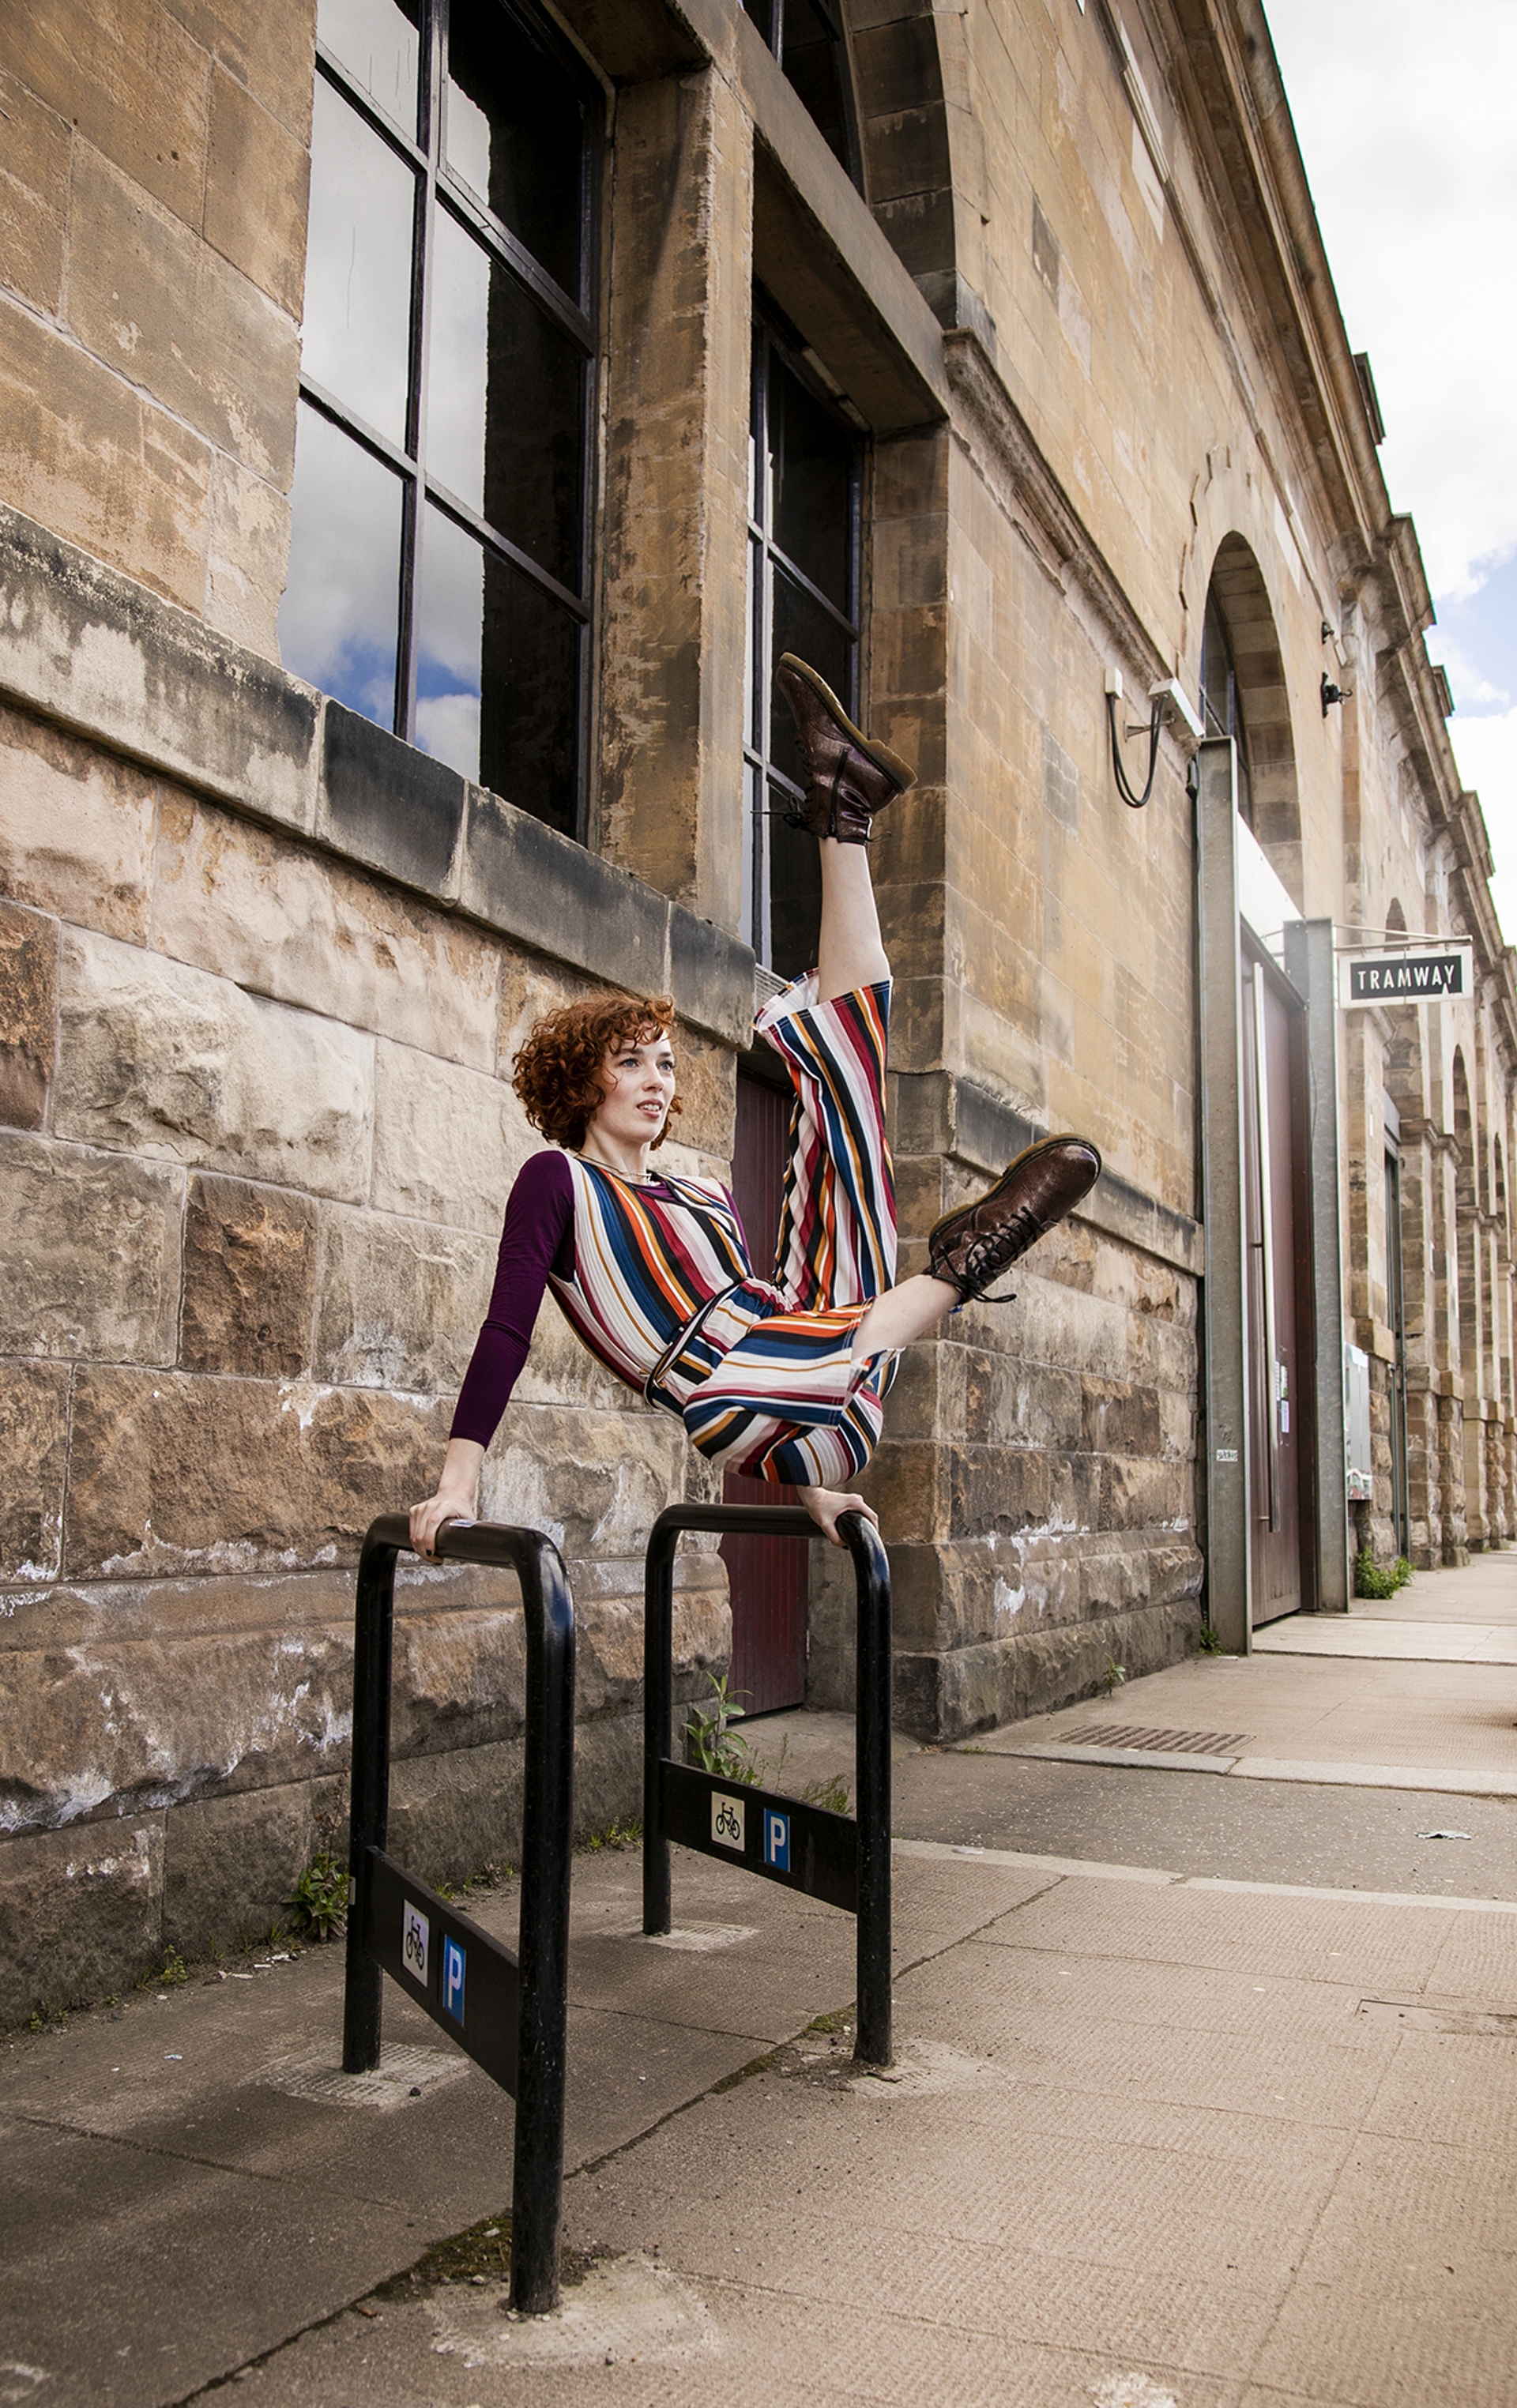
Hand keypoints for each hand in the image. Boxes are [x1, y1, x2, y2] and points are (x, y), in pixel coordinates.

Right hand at [410, 1440, 484, 1557]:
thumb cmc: (462, 1510)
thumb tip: (472, 1552)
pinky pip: (411, 1531)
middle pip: (420, 1533)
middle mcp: (430, 1505)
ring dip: (419, 1549)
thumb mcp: (469, 1520)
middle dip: (425, 1552)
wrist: (453, 1494)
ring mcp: (421, 1507)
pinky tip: (424, 1546)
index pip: (432, 1522)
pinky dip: (415, 1542)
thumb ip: (469, 1533)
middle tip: (435, 1559)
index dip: (430, 1541)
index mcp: (445, 1506)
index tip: (434, 1555)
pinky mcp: (414, 1510)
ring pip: (413, 1535)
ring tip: (431, 1555)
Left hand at [796, 1485, 878, 1546]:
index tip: (872, 1540)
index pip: (873, 1518)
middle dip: (870, 1529)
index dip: (875, 1530)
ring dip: (865, 1525)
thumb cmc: (818, 1506)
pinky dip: (860, 1521)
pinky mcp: (851, 1502)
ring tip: (860, 1536)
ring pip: (865, 1515)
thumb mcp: (825, 1524)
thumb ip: (834, 1537)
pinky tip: (855, 1529)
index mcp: (855, 1502)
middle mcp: (857, 1499)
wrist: (812, 1496)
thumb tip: (843, 1545)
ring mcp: (855, 1500)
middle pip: (870, 1517)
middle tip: (865, 1541)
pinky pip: (860, 1513)